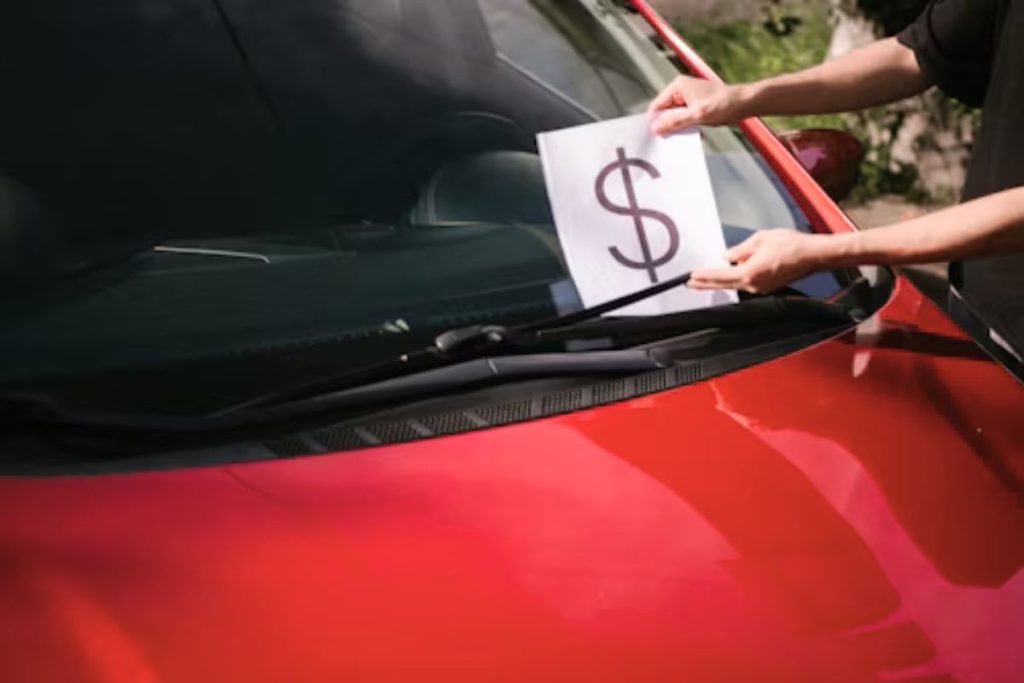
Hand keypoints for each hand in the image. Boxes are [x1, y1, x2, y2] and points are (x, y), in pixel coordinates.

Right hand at [647, 75, 749, 135]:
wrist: (743, 104)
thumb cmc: (723, 104)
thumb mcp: (696, 114)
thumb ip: (675, 121)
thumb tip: (655, 128)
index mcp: (678, 86)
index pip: (657, 106)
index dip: (654, 121)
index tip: (654, 137)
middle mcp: (680, 91)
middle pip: (664, 112)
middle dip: (667, 126)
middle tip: (669, 140)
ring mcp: (687, 99)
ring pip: (673, 118)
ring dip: (678, 129)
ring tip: (683, 137)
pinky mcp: (693, 107)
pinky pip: (683, 120)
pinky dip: (686, 128)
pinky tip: (694, 134)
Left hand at [689, 229, 838, 293]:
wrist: (814, 255)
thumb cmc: (792, 245)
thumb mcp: (761, 239)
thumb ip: (741, 249)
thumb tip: (728, 256)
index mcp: (749, 272)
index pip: (720, 275)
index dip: (704, 275)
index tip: (691, 275)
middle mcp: (754, 285)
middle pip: (724, 284)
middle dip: (706, 283)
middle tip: (691, 283)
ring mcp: (761, 288)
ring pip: (735, 285)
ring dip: (720, 281)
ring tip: (704, 280)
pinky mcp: (768, 287)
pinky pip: (746, 283)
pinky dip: (734, 279)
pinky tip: (729, 275)